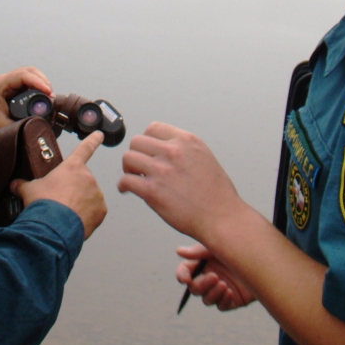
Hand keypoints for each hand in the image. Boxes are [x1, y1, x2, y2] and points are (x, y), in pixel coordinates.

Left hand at [0, 66, 51, 138]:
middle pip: (29, 71)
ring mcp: (8, 83)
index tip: (49, 92)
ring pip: (30, 75)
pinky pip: (27, 82)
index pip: (23, 76)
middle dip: (42, 81)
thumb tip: (38, 125)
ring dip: (41, 83)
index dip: (38, 82)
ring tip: (48, 96)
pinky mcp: (12, 88)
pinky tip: (42, 96)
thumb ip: (19, 125)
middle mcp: (4, 80)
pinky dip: (37, 86)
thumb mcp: (0, 126)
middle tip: (50, 95)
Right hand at [11, 132, 107, 238]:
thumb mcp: (29, 190)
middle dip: (74, 189)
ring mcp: (96, 194)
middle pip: (82, 181)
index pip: (84, 149)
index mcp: (72, 167)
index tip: (99, 135)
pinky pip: (95, 211)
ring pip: (89, 197)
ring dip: (80, 203)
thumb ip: (24, 185)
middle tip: (60, 201)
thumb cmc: (43, 204)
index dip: (92, 140)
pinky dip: (87, 216)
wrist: (52, 227)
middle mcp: (88, 177)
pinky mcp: (100, 211)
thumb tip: (15, 184)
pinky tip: (74, 221)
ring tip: (65, 213)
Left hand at [117, 121, 245, 242]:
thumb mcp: (204, 157)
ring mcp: (161, 170)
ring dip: (128, 169)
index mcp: (186, 141)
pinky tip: (127, 189)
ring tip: (134, 177)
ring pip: (128, 158)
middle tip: (138, 166)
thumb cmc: (216, 193)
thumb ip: (183, 149)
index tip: (146, 150)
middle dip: (136, 154)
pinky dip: (123, 186)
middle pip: (137, 141)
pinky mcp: (152, 191)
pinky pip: (126, 181)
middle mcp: (173, 151)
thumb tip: (164, 149)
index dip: (147, 140)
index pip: (154, 128)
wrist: (221, 216)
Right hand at [176, 244, 255, 310]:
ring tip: (225, 285)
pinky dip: (224, 301)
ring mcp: (221, 289)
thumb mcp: (218, 247)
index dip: (182, 276)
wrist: (266, 258)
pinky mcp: (233, 300)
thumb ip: (198, 251)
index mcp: (203, 264)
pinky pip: (222, 306)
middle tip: (215, 277)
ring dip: (213, 294)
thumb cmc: (240, 248)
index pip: (185, 272)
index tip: (185, 279)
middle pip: (195, 289)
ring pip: (207, 300)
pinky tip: (231, 293)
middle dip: (202, 285)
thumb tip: (179, 251)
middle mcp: (210, 277)